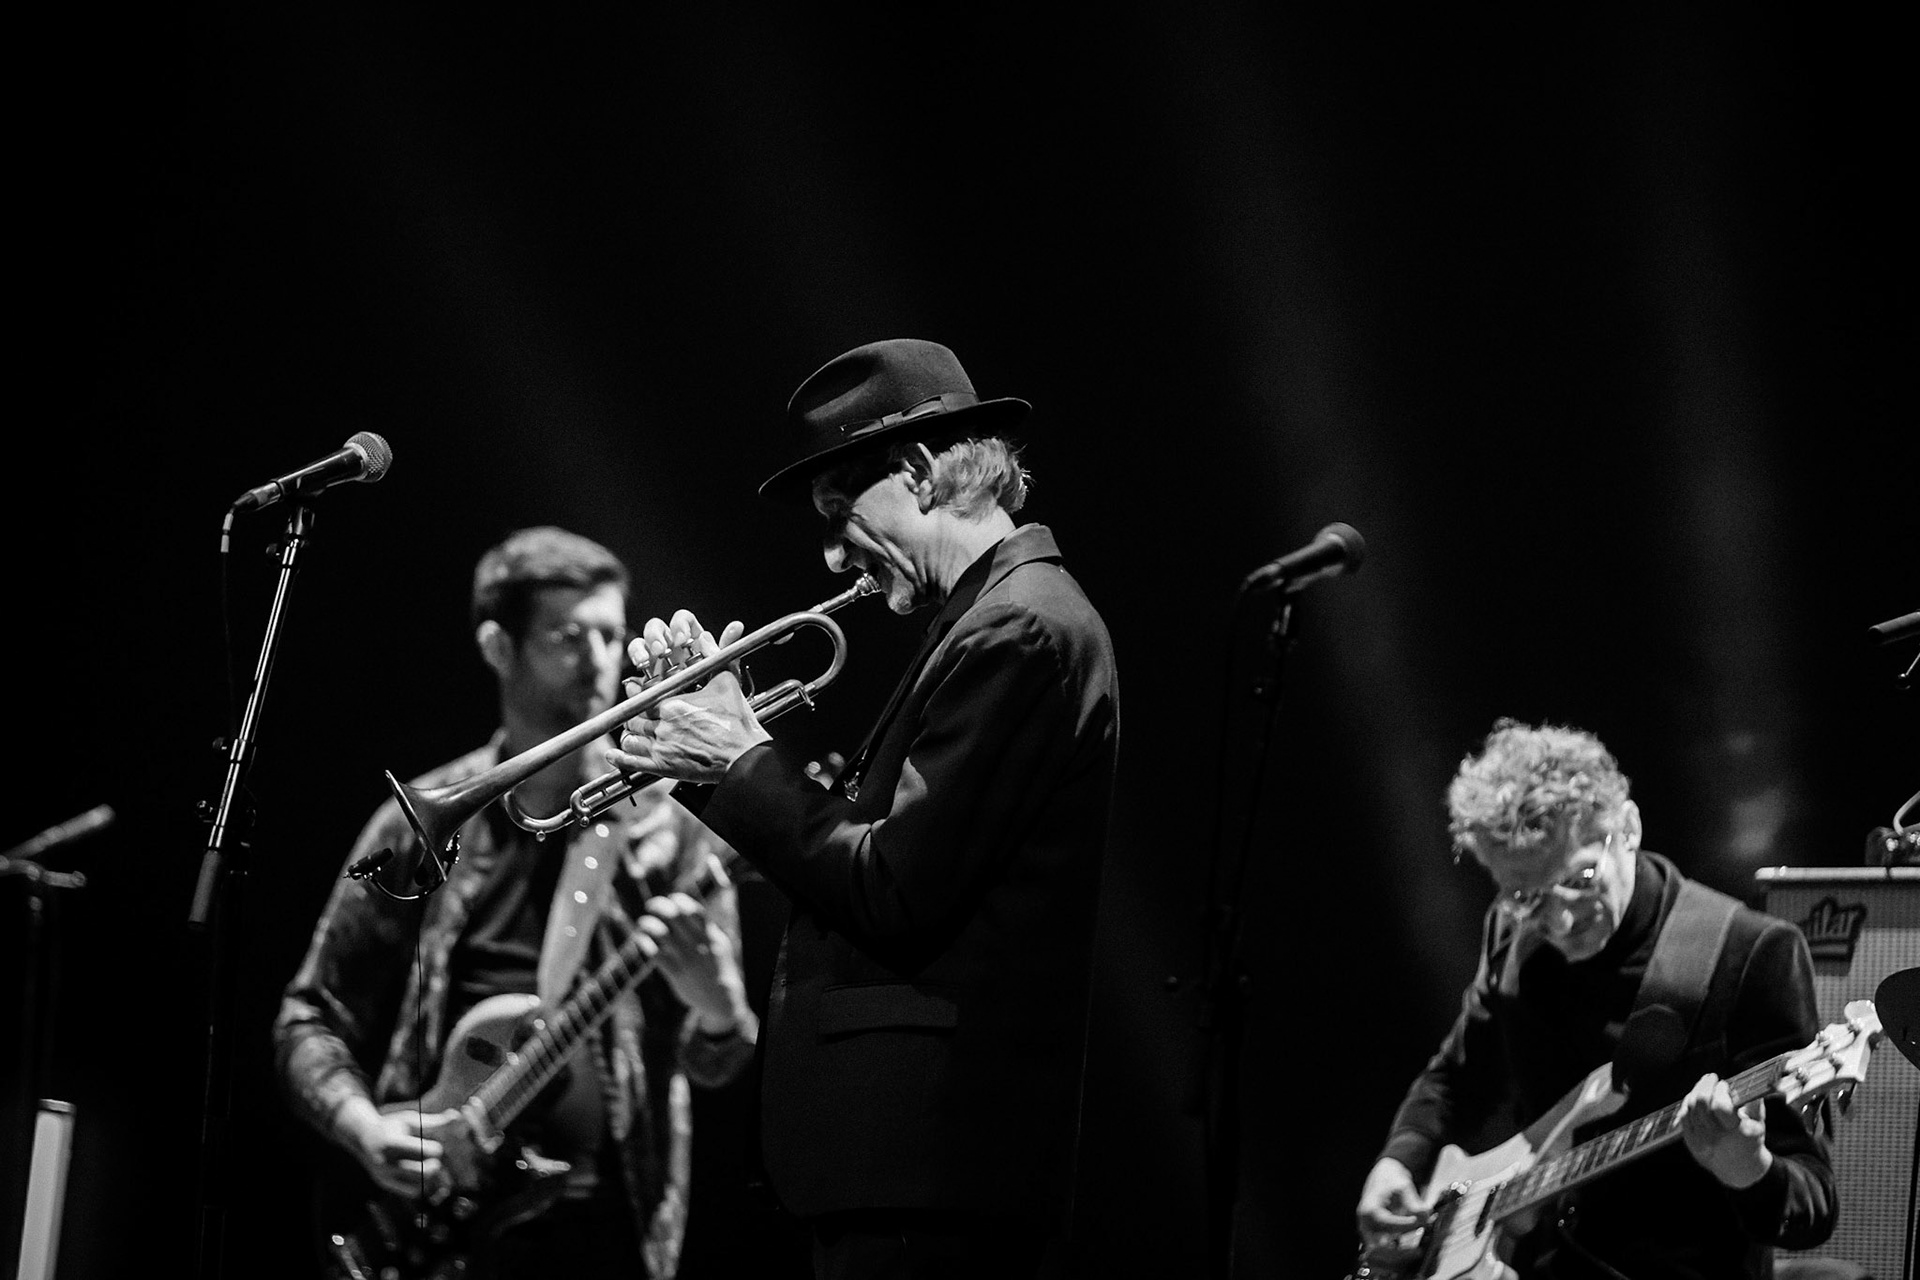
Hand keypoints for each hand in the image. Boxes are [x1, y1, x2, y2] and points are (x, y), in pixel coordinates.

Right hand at [331, 1095, 465, 1199]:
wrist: (362, 1139)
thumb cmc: (392, 1126)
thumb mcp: (410, 1120)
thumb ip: (434, 1122)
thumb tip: (458, 1116)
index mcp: (391, 1144)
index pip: (425, 1152)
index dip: (436, 1149)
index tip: (435, 1145)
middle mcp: (386, 1163)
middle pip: (424, 1173)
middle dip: (435, 1165)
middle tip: (435, 1159)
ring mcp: (385, 1177)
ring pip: (420, 1187)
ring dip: (432, 1178)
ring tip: (430, 1167)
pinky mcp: (387, 1185)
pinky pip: (412, 1192)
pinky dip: (424, 1185)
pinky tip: (424, 1175)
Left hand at [608, 611, 768, 784]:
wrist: (743, 758)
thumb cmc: (738, 722)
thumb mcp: (727, 684)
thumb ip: (714, 658)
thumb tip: (706, 638)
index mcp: (674, 704)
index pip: (642, 698)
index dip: (636, 696)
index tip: (634, 694)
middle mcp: (663, 725)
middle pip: (634, 719)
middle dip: (634, 718)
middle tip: (638, 717)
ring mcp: (662, 748)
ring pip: (631, 740)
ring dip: (630, 736)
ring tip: (633, 735)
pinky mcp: (663, 768)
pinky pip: (632, 763)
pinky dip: (619, 759)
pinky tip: (612, 755)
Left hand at [634, 891, 748, 1032]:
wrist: (723, 999)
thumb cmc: (718, 968)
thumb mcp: (720, 944)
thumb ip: (706, 928)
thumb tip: (688, 908)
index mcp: (711, 935)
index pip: (693, 909)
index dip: (678, 899)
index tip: (670, 898)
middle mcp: (699, 944)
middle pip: (674, 916)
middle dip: (659, 905)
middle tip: (651, 906)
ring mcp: (687, 959)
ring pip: (661, 933)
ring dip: (647, 923)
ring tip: (642, 923)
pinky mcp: (676, 973)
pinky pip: (655, 954)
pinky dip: (644, 943)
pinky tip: (640, 939)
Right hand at [1355, 1157, 1429, 1262]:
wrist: (1383, 1180)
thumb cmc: (1391, 1182)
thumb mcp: (1403, 1186)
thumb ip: (1414, 1202)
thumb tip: (1425, 1216)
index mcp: (1369, 1210)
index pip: (1385, 1223)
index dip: (1404, 1225)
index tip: (1421, 1221)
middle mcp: (1366, 1226)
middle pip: (1376, 1250)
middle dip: (1399, 1253)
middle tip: (1418, 1250)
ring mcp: (1370, 1236)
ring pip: (1379, 1259)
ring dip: (1398, 1260)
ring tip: (1417, 1253)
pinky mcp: (1376, 1243)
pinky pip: (1384, 1259)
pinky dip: (1398, 1260)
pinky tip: (1412, 1254)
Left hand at [1678, 1072, 1772, 1187]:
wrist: (1739, 1168)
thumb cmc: (1750, 1139)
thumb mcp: (1758, 1122)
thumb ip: (1754, 1102)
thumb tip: (1747, 1082)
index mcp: (1737, 1133)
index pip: (1720, 1107)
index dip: (1720, 1091)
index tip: (1724, 1084)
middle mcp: (1716, 1138)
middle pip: (1701, 1104)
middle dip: (1705, 1086)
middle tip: (1711, 1077)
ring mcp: (1701, 1141)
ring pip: (1690, 1108)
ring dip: (1696, 1092)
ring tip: (1704, 1085)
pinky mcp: (1691, 1143)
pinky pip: (1683, 1117)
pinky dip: (1688, 1103)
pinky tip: (1695, 1097)